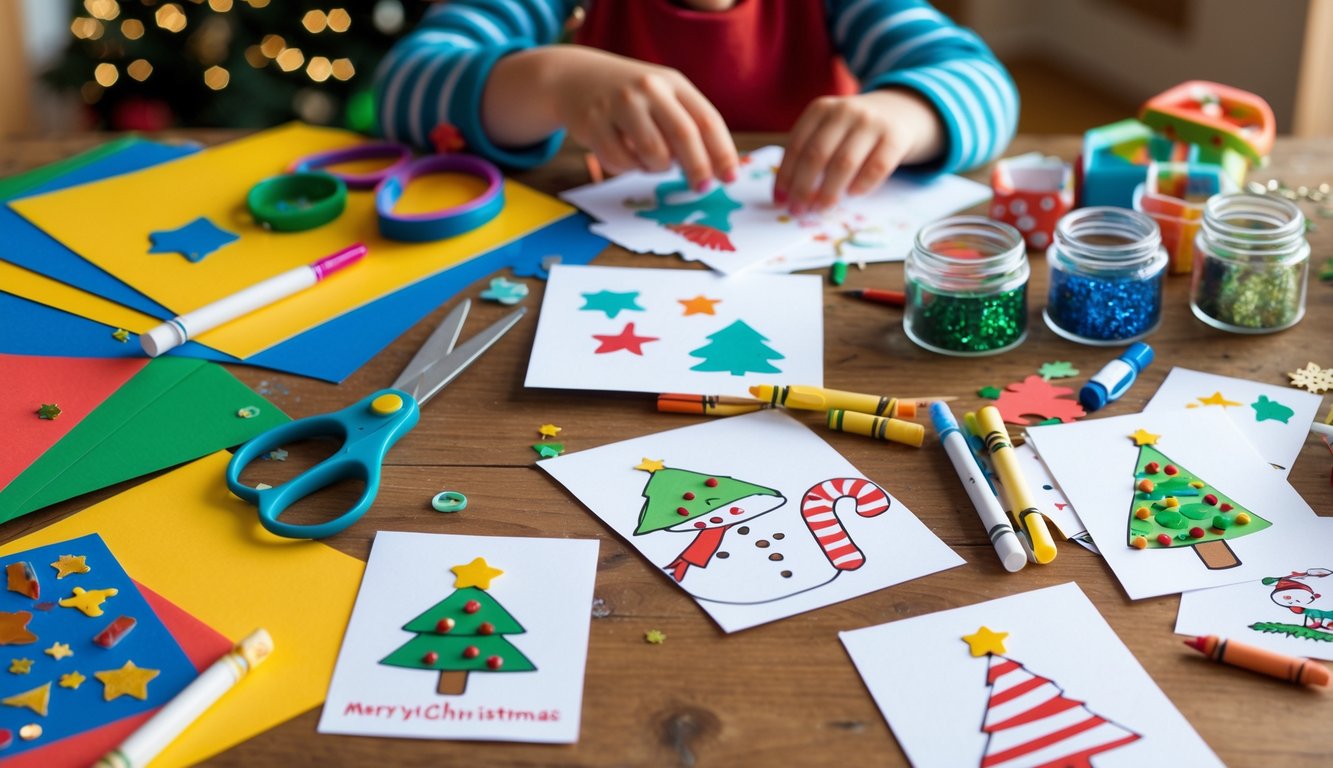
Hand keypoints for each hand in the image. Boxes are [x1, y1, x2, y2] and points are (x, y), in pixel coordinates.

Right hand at [486, 46, 737, 189]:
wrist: (575, 78)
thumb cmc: (631, 97)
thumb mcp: (663, 96)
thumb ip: (688, 125)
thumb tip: (715, 169)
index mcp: (673, 82)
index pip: (707, 119)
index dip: (722, 152)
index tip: (730, 177)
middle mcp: (648, 89)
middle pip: (684, 135)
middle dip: (698, 167)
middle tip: (702, 187)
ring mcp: (619, 104)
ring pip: (653, 153)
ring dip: (658, 168)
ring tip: (653, 162)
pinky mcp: (593, 123)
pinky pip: (621, 162)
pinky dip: (628, 168)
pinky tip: (625, 155)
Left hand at [774, 89, 943, 213]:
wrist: (899, 112)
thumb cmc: (853, 131)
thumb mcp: (828, 130)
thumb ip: (808, 155)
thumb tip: (787, 196)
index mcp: (820, 109)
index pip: (796, 145)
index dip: (785, 176)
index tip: (779, 201)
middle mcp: (844, 112)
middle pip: (817, 155)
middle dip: (804, 188)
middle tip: (798, 211)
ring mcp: (871, 123)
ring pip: (844, 163)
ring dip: (829, 192)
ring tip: (821, 210)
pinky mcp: (894, 138)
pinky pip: (876, 167)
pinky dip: (861, 185)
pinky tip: (852, 196)